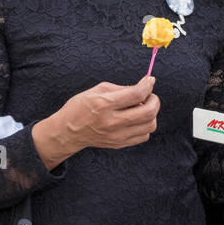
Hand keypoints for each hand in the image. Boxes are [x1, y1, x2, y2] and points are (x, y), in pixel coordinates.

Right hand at [37, 76, 160, 166]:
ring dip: (151, 114)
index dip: (148, 85)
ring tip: (141, 108)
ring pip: (150, 126)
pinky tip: (135, 119)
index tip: (150, 80)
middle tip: (149, 96)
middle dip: (154, 100)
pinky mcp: (119, 144)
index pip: (136, 95)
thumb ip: (122, 88)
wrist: (68, 131)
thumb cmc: (81, 106)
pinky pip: (144, 135)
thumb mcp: (98, 90)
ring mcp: (116, 135)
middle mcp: (112, 122)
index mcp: (104, 104)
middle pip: (148, 112)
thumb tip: (144, 87)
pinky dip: (145, 125)